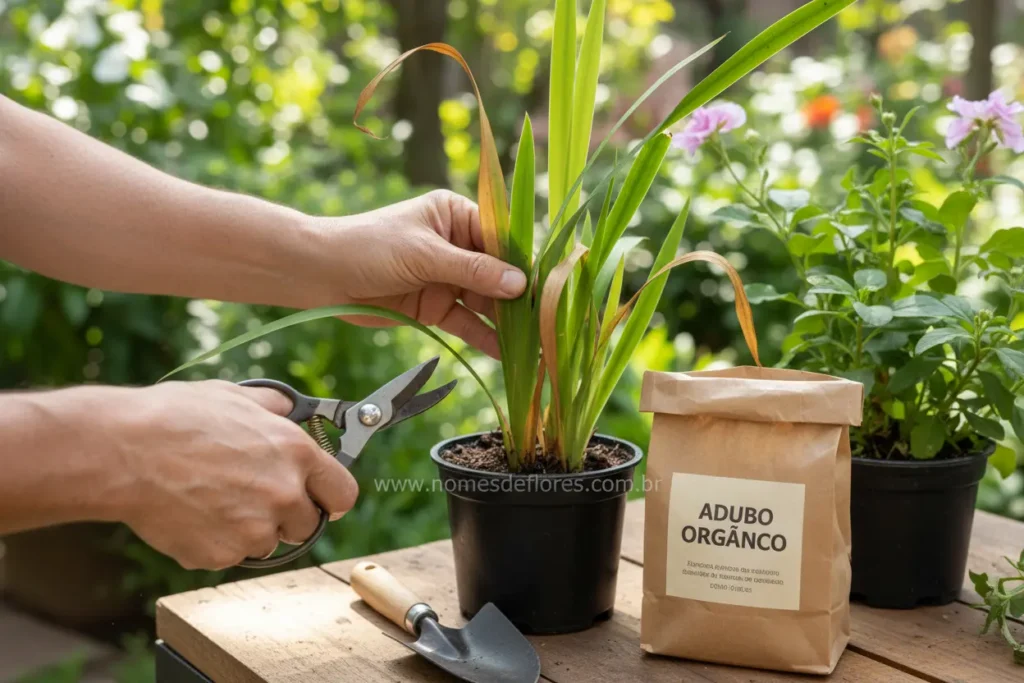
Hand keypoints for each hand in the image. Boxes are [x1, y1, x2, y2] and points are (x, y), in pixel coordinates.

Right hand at [116, 381, 357, 569]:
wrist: (124, 452)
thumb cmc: (176, 417)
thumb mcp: (237, 397)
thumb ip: (275, 408)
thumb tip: (290, 409)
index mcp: (296, 454)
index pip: (344, 493)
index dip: (331, 497)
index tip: (321, 498)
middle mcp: (284, 495)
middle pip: (307, 525)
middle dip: (287, 515)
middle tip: (253, 496)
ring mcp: (253, 530)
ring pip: (268, 542)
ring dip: (250, 529)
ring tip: (214, 498)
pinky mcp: (221, 555)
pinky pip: (230, 555)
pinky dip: (215, 541)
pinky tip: (191, 513)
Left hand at [310, 190, 526, 357]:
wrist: (321, 275)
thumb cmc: (370, 247)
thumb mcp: (424, 254)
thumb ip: (472, 270)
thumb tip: (519, 283)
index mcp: (456, 215)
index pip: (501, 237)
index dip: (522, 261)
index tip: (546, 284)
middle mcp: (457, 245)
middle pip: (498, 273)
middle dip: (519, 297)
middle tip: (545, 320)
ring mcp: (448, 278)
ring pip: (486, 301)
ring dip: (507, 321)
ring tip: (533, 342)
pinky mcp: (436, 307)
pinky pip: (468, 323)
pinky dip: (485, 337)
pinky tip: (506, 353)